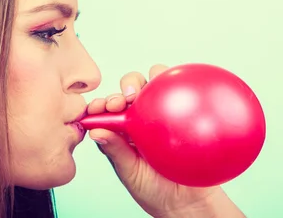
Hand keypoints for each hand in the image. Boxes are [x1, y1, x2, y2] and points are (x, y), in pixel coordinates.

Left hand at [86, 64, 245, 217]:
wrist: (187, 202)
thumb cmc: (154, 190)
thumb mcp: (129, 172)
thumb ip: (115, 151)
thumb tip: (95, 132)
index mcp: (123, 129)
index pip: (110, 106)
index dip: (102, 102)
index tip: (99, 106)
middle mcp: (143, 117)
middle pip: (133, 87)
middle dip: (124, 88)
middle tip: (121, 102)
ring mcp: (165, 113)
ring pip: (156, 83)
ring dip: (148, 81)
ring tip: (142, 93)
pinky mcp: (186, 112)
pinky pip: (181, 93)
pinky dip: (175, 84)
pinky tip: (172, 90)